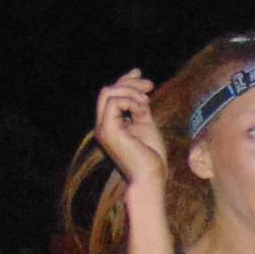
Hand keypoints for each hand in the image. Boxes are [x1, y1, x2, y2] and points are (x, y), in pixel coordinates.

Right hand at [93, 72, 166, 188]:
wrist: (151, 178)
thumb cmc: (151, 157)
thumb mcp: (147, 124)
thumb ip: (140, 107)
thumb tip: (141, 86)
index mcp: (111, 124)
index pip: (111, 96)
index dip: (125, 81)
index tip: (141, 75)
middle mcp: (103, 125)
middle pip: (107, 91)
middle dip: (129, 83)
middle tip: (150, 86)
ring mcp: (103, 128)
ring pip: (108, 93)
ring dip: (131, 92)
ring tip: (147, 103)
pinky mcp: (107, 130)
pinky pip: (114, 102)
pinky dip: (131, 101)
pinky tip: (143, 110)